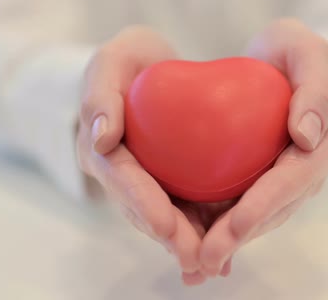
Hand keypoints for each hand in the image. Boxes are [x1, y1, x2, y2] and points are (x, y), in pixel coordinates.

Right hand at [76, 26, 208, 284]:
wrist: (148, 69)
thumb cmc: (128, 62)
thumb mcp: (112, 62)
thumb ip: (101, 94)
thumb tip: (101, 138)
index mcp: (102, 149)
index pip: (121, 179)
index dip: (141, 202)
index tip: (164, 226)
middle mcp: (123, 174)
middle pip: (143, 209)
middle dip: (169, 236)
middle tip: (195, 258)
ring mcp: (148, 182)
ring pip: (166, 217)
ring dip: (188, 244)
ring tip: (213, 266)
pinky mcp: (172, 183)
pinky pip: (187, 209)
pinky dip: (205, 232)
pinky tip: (226, 256)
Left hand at [198, 18, 327, 275]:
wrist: (280, 64)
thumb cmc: (292, 51)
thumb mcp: (306, 48)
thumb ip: (317, 85)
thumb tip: (307, 137)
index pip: (295, 178)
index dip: (266, 204)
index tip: (236, 225)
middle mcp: (310, 170)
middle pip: (276, 209)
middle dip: (241, 237)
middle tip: (204, 259)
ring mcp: (288, 180)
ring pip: (260, 218)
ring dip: (229, 244)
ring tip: (193, 268)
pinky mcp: (264, 182)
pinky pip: (244, 209)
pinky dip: (221, 232)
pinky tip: (194, 256)